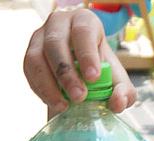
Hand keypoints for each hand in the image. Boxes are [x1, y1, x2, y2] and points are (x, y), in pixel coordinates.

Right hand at [23, 8, 137, 116]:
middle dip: (66, 73)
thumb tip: (118, 102)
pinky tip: (53, 102)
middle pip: (56, 43)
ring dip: (48, 84)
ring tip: (63, 106)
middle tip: (79, 97)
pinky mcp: (30, 53)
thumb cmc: (101, 69)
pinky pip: (29, 70)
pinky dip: (39, 88)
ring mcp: (40, 37)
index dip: (87, 54)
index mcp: (85, 22)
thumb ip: (124, 92)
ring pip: (37, 56)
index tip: (93, 78)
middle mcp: (59, 24)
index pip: (83, 31)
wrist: (82, 70)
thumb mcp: (118, 80)